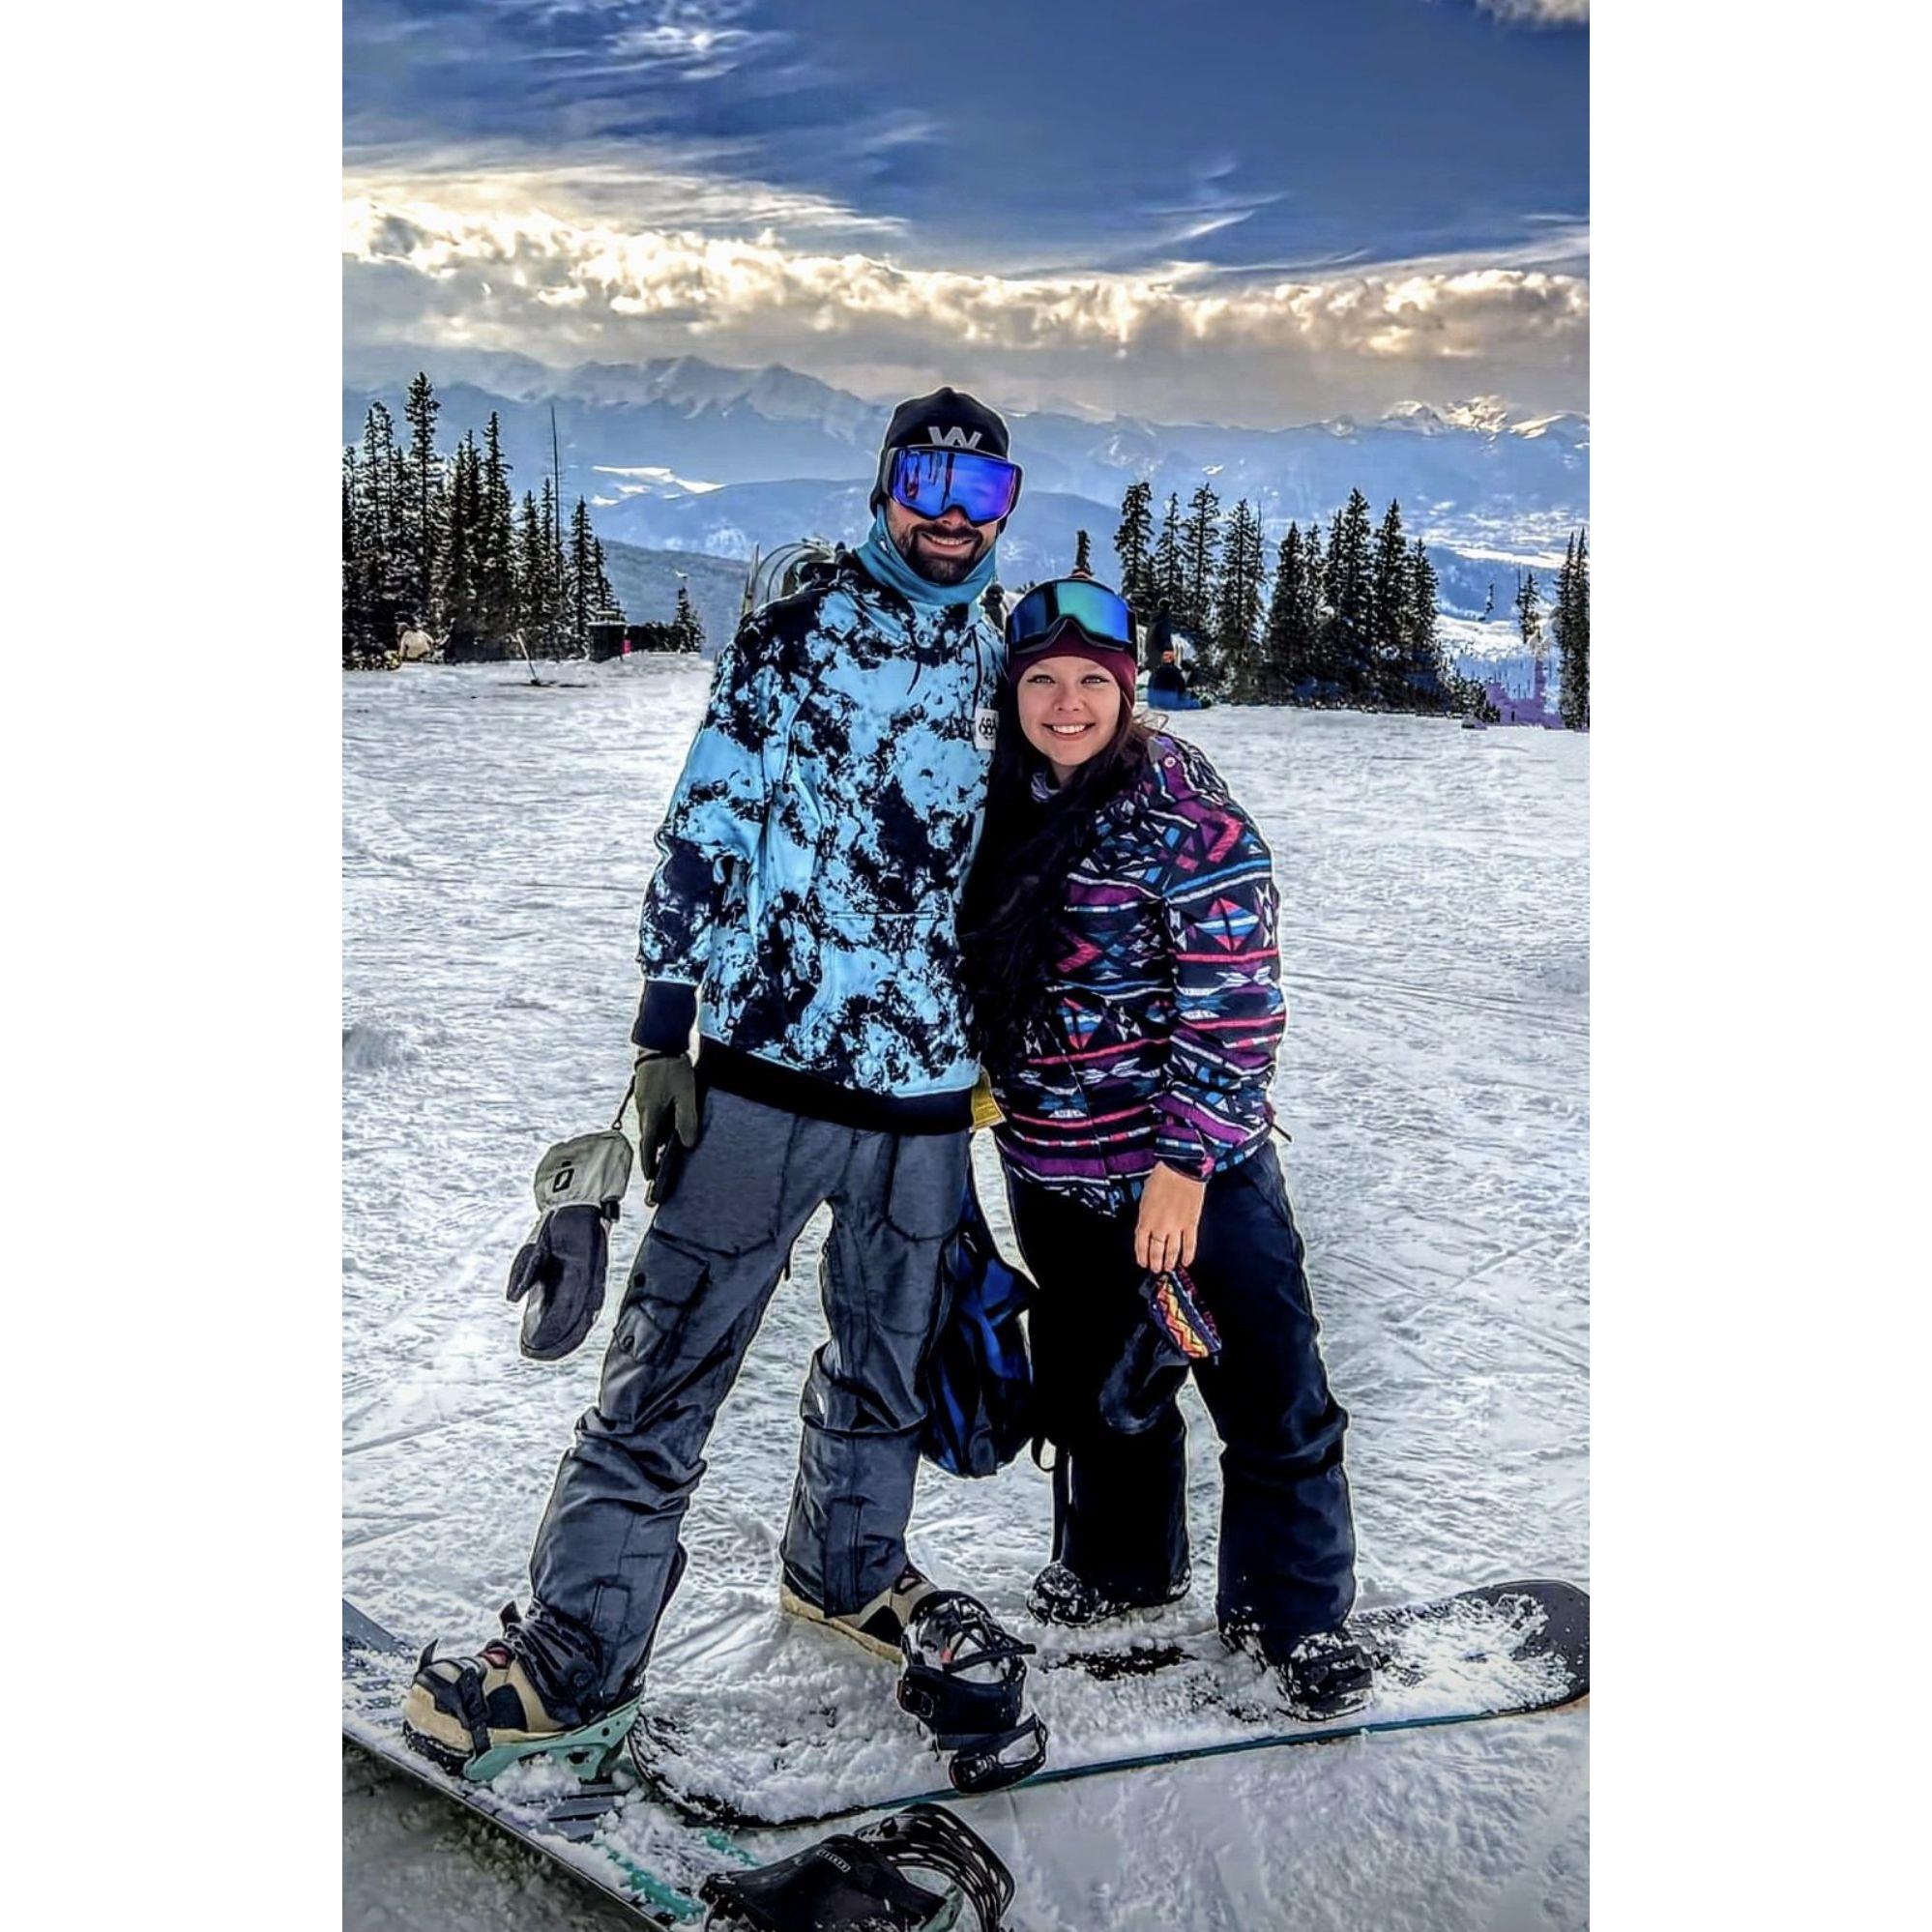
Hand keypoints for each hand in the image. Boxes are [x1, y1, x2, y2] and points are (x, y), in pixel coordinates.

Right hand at [632, 1050, 699, 1181]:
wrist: (659, 1040)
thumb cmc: (672, 1067)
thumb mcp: (686, 1095)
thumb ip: (687, 1120)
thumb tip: (688, 1144)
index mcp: (651, 1114)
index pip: (648, 1146)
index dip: (649, 1163)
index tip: (650, 1177)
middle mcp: (644, 1109)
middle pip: (650, 1136)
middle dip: (655, 1151)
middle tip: (662, 1165)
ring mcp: (643, 1098)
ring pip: (652, 1123)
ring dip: (659, 1134)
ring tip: (671, 1144)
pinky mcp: (647, 1089)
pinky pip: (653, 1111)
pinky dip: (661, 1120)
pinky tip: (671, 1117)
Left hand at [1135, 1162, 1205, 1273]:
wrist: (1181, 1169)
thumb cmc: (1162, 1177)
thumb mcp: (1145, 1196)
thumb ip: (1146, 1214)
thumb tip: (1147, 1226)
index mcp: (1146, 1219)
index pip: (1141, 1244)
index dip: (1142, 1256)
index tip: (1143, 1262)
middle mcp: (1160, 1226)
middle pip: (1156, 1251)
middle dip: (1155, 1262)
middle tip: (1156, 1269)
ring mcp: (1176, 1227)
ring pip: (1172, 1251)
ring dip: (1170, 1262)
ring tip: (1169, 1267)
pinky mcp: (1191, 1224)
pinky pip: (1190, 1244)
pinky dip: (1188, 1255)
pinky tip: (1187, 1261)